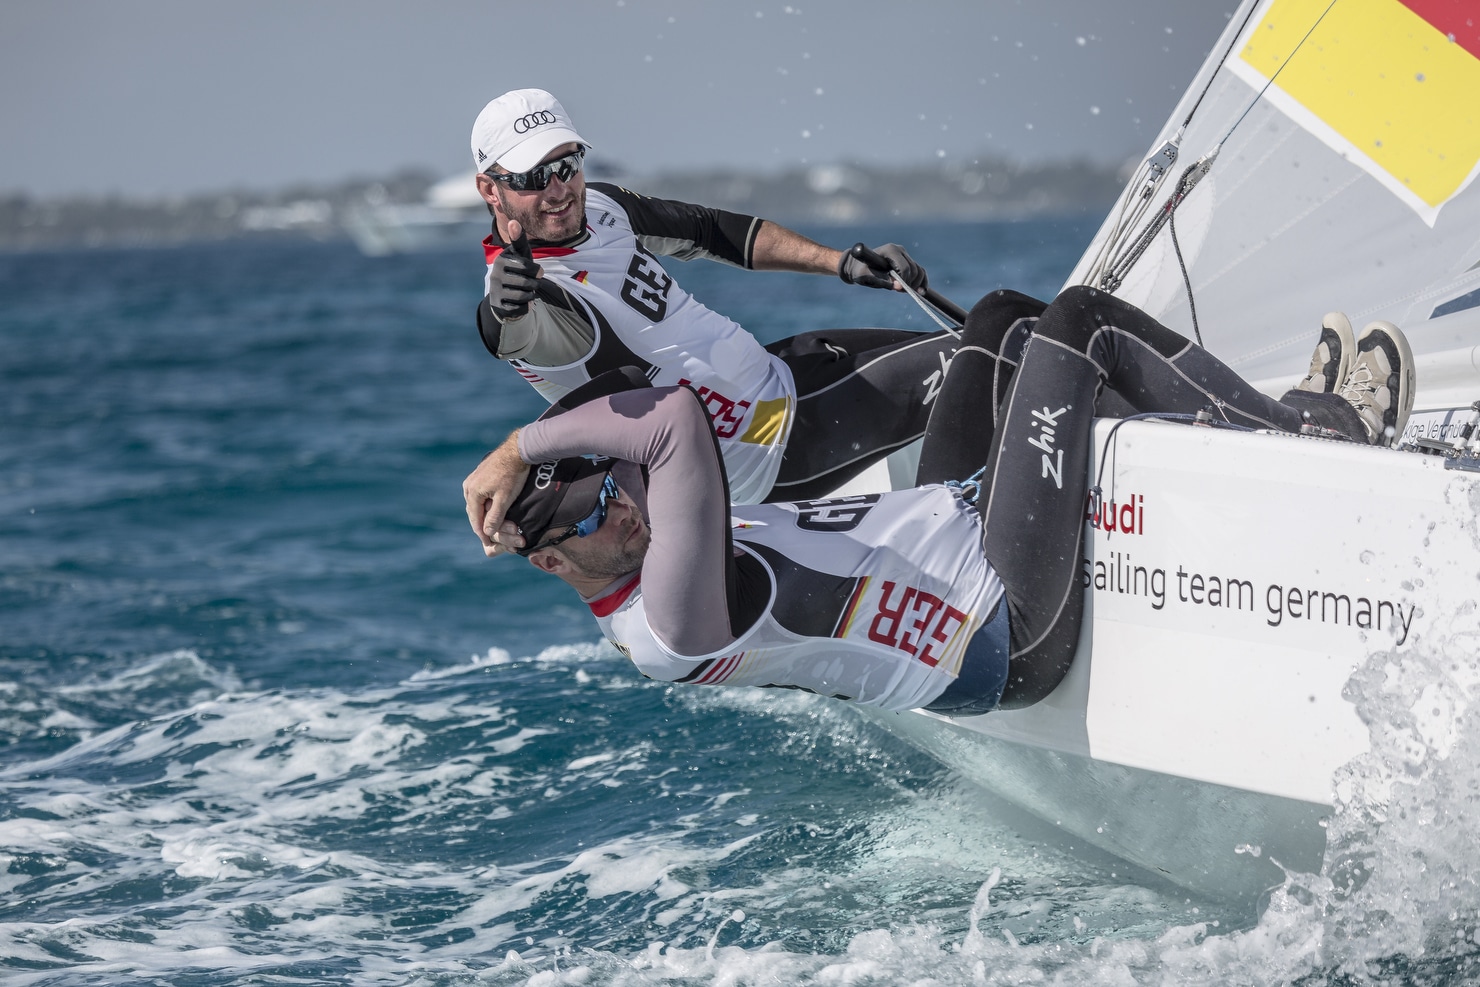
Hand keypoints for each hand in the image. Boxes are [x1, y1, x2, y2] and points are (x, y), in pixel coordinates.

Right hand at [463, 432, 530, 557]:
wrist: (517, 450)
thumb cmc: (512, 475)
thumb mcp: (505, 499)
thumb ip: (495, 517)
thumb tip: (487, 532)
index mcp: (472, 492)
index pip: (475, 519)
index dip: (482, 532)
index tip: (489, 543)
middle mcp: (468, 486)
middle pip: (474, 511)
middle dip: (482, 524)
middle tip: (490, 537)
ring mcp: (473, 479)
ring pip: (476, 503)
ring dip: (483, 514)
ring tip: (491, 525)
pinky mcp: (480, 474)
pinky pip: (480, 494)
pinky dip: (485, 503)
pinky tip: (492, 508)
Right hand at [488, 221, 540, 320]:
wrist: (504, 295)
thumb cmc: (517, 270)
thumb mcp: (520, 255)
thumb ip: (519, 240)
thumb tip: (514, 222)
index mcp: (501, 260)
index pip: (527, 266)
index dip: (537, 271)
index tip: (539, 272)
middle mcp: (495, 275)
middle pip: (527, 283)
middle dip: (534, 285)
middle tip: (531, 284)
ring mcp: (495, 292)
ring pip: (524, 296)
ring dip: (530, 295)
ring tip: (527, 292)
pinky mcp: (498, 307)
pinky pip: (520, 309)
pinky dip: (525, 307)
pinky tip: (522, 303)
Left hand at [837, 243, 927, 291]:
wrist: (859, 266)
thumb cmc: (860, 271)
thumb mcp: (866, 277)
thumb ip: (882, 281)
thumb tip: (900, 286)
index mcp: (890, 250)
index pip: (905, 268)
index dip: (904, 281)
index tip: (898, 290)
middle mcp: (899, 250)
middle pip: (914, 270)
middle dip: (909, 283)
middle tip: (899, 291)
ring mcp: (904, 254)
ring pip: (919, 271)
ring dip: (915, 284)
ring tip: (904, 291)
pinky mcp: (907, 260)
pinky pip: (920, 271)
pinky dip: (921, 281)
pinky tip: (920, 291)